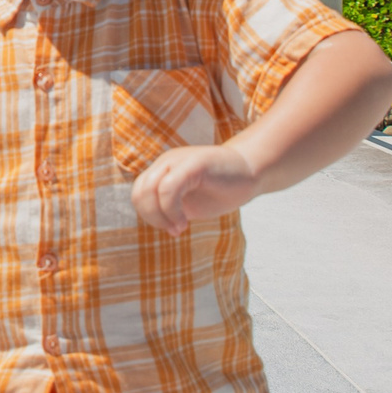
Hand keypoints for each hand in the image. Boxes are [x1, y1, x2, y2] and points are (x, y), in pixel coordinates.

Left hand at [132, 142, 262, 235]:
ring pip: (150, 189)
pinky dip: (171, 210)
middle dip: (152, 217)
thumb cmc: (223, 188)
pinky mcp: (193, 164)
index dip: (148, 215)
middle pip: (140, 192)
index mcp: (163, 171)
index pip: (139, 193)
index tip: (171, 229)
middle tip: (175, 231)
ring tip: (180, 228)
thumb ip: (171, 206)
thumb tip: (155, 221)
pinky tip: (184, 223)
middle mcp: (167, 163)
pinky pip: (169, 188)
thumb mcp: (191, 201)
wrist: (252, 172)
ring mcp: (178, 161)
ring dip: (161, 216)